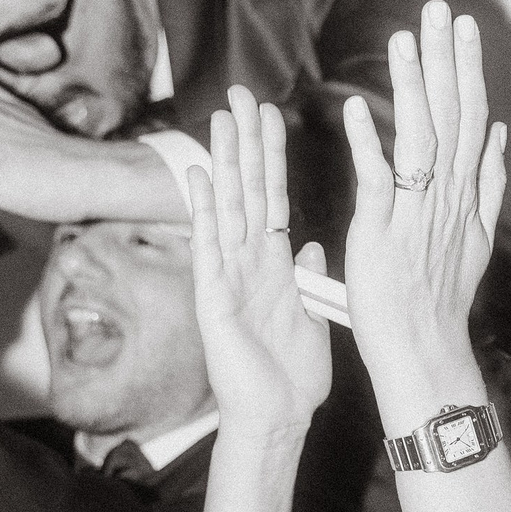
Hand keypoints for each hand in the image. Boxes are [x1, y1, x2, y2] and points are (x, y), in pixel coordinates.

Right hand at [187, 90, 333, 439]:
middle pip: (246, 189)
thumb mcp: (309, 313)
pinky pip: (210, 248)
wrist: (277, 417)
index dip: (270, 155)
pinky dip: (205, 212)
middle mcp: (247, 262)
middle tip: (241, 94)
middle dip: (246, 142)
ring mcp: (228, 276)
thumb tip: (306, 242)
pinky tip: (201, 177)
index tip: (271, 115)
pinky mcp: (214, 298)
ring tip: (222, 117)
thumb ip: (305, 274)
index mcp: (274, 263)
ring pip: (228, 207)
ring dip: (225, 162)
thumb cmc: (292, 374)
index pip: (271, 195)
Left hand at [341, 4, 505, 415]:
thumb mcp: (476, 235)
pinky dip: (368, 144)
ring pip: (420, 139)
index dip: (465, 68)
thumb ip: (489, 182)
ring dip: (413, 87)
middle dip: (446, 61)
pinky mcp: (382, 234)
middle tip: (440, 10)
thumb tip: (501, 133)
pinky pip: (377, 182)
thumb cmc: (440, 297)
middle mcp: (446, 196)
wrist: (424, 350)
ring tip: (406, 41)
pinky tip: (359, 108)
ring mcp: (416, 214)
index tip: (463, 26)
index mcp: (465, 192)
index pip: (469, 117)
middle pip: (451, 116)